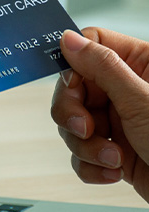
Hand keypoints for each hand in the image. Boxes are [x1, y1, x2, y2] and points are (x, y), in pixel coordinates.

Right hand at [51, 27, 148, 201]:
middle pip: (72, 89)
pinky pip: (80, 153)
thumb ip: (103, 67)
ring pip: (72, 125)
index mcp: (140, 65)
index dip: (73, 66)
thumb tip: (69, 40)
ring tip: (112, 158)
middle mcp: (125, 91)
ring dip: (86, 147)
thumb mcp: (141, 100)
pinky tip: (113, 171)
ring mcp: (117, 121)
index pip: (90, 47)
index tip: (72, 87)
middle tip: (85, 129)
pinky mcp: (111, 151)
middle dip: (73, 115)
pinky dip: (90, 166)